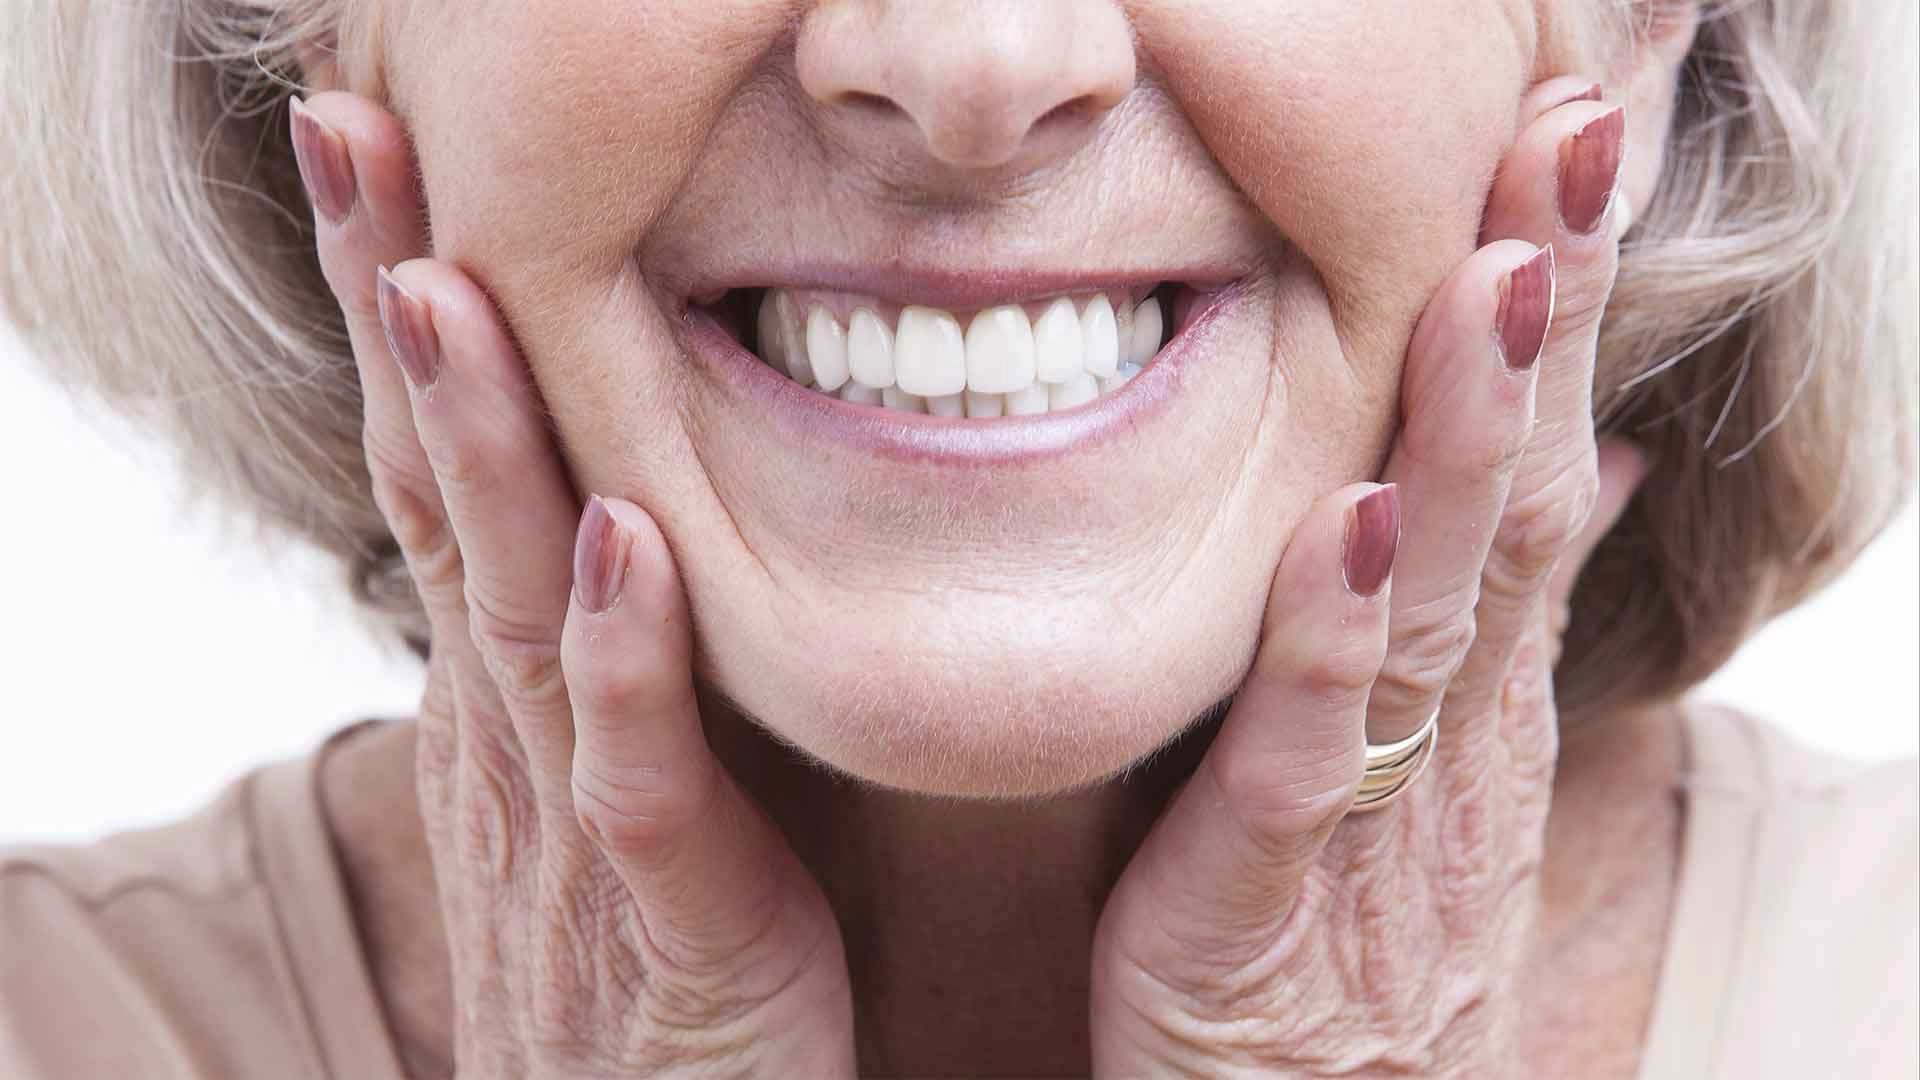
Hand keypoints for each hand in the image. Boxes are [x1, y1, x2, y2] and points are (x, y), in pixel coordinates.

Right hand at [290, 93, 854, 1076]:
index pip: (443, 470)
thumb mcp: (607, 784)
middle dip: (398, 310)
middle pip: (440, 492)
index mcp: (514, 697)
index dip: (410, 312)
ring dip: (479, 442)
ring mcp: (578, 824)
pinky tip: (619, 542)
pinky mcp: (671, 919)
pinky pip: (637, 777)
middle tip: (353, 132)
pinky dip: (624, 658)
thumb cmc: (657, 966)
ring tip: (445, 281)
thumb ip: (603, 657)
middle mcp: (517, 738)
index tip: (385, 155)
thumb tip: (604, 516)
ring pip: (515, 604)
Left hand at [1089, 80, 1645, 1076]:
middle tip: (1578, 131)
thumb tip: (1593, 460)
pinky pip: (1308, 759)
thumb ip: (1487, 617)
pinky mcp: (1269, 903)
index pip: (1534, 465)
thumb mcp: (1432, 773)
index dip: (1561, 306)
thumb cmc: (1352, 954)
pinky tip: (1348, 522)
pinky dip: (1331, 639)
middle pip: (1513, 498)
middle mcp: (1450, 735)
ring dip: (1472, 433)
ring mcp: (1375, 816)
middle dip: (1545, 314)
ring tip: (1500, 274)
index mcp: (1473, 693)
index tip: (1576, 139)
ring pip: (1434, 601)